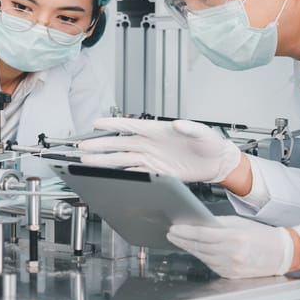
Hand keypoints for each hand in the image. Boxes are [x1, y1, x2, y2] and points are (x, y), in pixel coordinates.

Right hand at [78, 117, 242, 182]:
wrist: (216, 162)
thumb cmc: (210, 143)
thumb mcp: (203, 133)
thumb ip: (191, 128)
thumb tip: (179, 125)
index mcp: (158, 130)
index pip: (130, 126)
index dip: (113, 124)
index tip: (96, 123)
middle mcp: (150, 143)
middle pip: (120, 143)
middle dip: (101, 145)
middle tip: (84, 147)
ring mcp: (151, 158)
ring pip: (123, 159)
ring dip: (105, 160)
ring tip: (88, 161)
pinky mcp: (156, 172)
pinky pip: (135, 172)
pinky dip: (122, 174)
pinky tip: (110, 175)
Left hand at [167, 215, 293, 278]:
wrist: (281, 255)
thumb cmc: (262, 236)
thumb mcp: (239, 223)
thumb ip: (217, 223)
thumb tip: (197, 223)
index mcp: (234, 238)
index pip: (202, 234)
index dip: (185, 231)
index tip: (174, 228)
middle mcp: (231, 254)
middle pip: (199, 246)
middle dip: (182, 240)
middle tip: (171, 234)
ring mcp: (231, 267)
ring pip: (202, 257)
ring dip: (189, 248)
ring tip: (179, 241)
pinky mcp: (230, 275)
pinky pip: (210, 265)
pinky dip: (201, 257)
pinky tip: (195, 250)